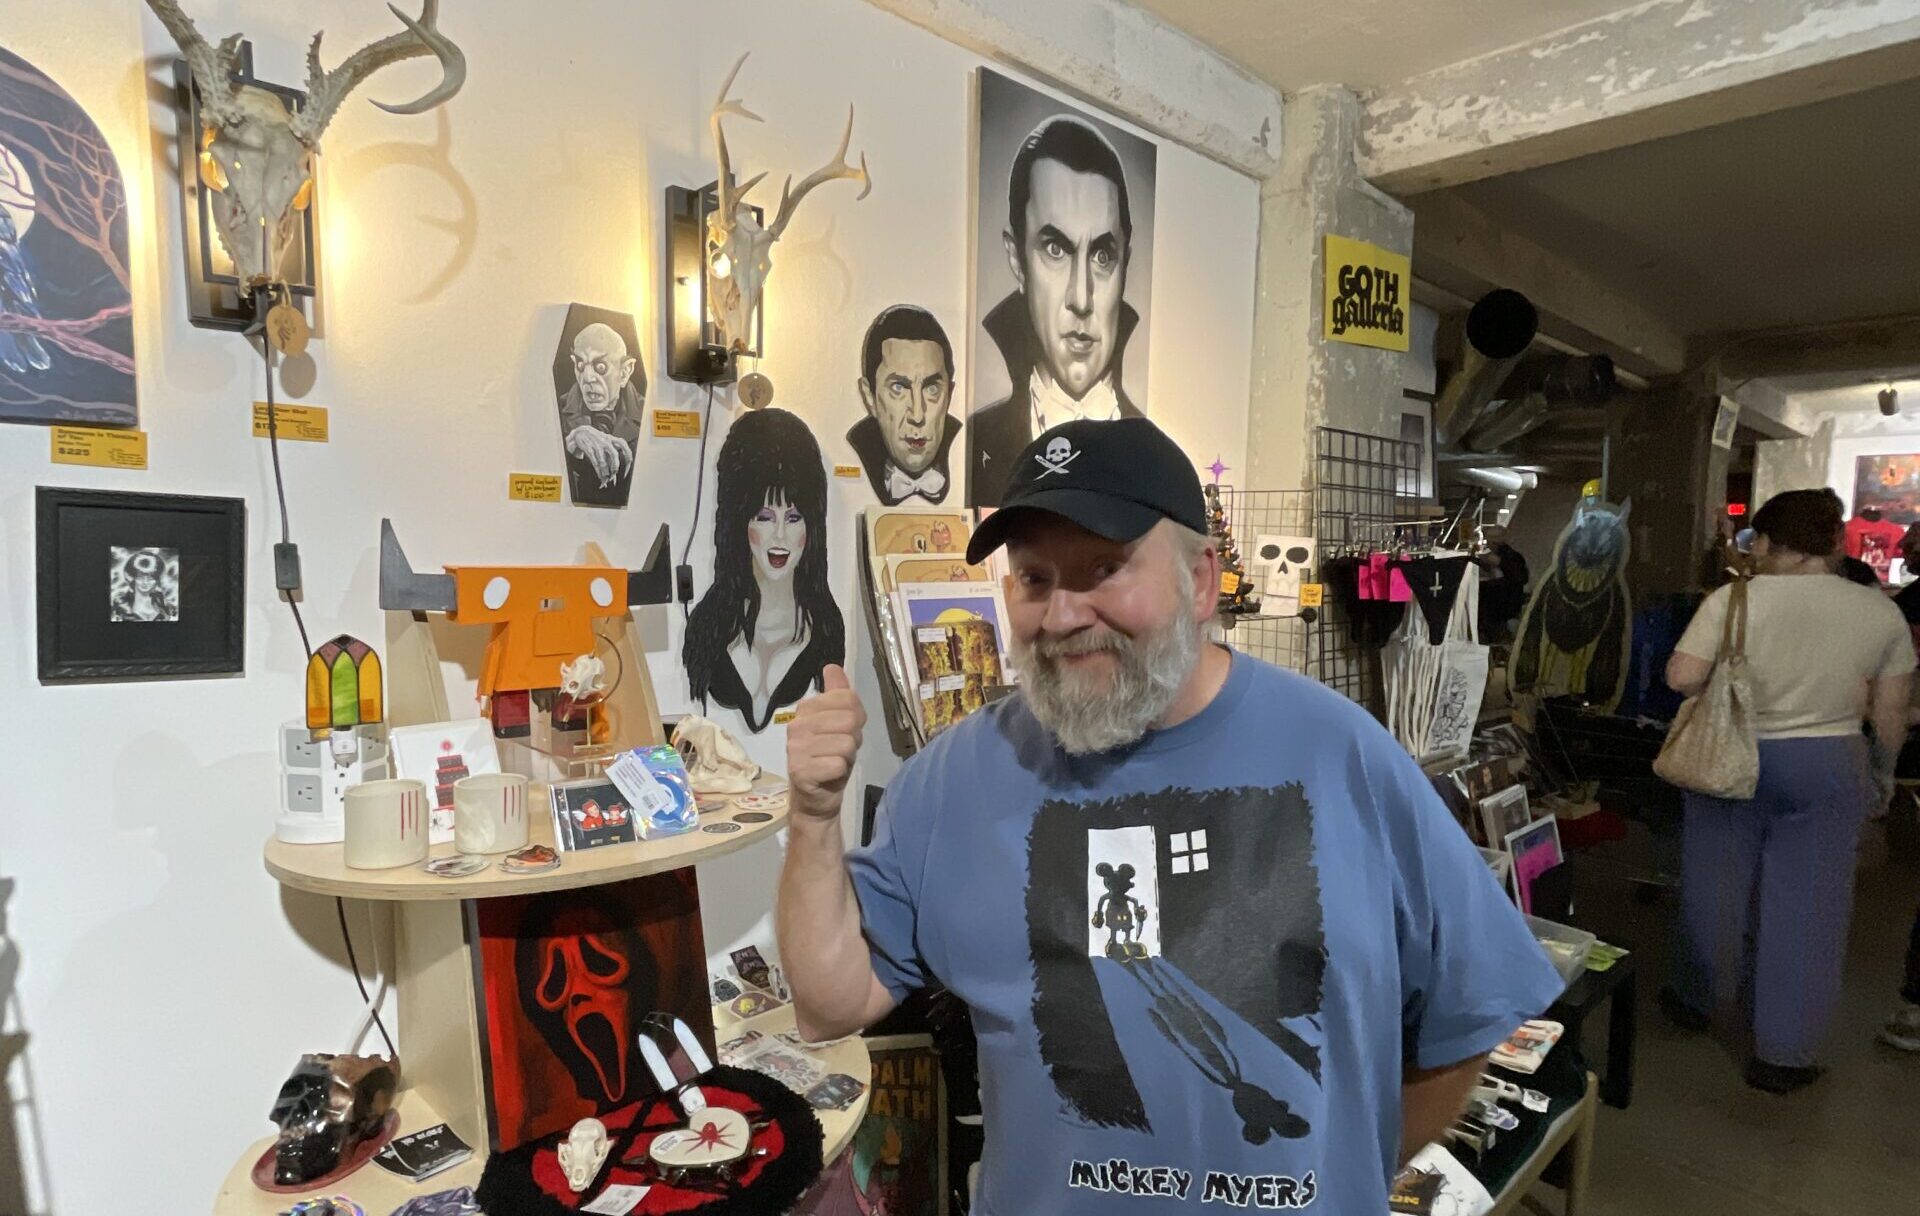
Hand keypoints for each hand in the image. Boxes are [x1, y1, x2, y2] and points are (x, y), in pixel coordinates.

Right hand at [566, 426, 626, 484]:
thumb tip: (615, 474)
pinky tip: (599, 474)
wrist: (582, 431)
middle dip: (615, 466)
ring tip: (605, 478)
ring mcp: (597, 445)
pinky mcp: (588, 448)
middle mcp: (606, 442)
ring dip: (605, 472)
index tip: (626, 469)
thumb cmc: (597, 440)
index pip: (625, 447)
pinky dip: (597, 470)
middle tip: (614, 473)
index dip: (627, 459)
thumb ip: (611, 457)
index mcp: (613, 440)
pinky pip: (594, 461)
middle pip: (614, 454)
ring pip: (603, 461)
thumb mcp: (607, 444)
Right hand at [786, 664, 863, 822]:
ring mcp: (796, 748)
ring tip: (833, 762)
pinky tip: (829, 775)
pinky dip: (840, 772)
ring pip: (846, 743)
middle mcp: (796, 725)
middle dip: (853, 739)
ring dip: (847, 756)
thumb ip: (838, 694)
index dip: (856, 717)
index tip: (843, 732)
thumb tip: (832, 666)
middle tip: (839, 751)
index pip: (848, 698)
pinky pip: (838, 763)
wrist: (815, 799)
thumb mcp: (838, 723)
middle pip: (849, 720)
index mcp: (806, 708)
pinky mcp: (800, 770)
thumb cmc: (829, 757)